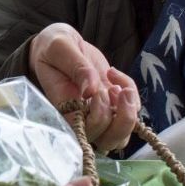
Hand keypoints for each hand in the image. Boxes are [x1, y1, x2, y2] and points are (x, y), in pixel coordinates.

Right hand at [29, 23, 140, 151]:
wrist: (62, 45)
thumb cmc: (53, 48)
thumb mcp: (59, 48)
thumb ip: (75, 66)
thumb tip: (91, 90)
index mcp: (64, 110)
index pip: (85, 133)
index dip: (98, 120)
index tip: (97, 91)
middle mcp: (83, 118)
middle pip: (109, 140)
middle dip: (121, 120)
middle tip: (114, 89)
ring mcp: (100, 113)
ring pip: (122, 135)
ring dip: (129, 113)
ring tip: (122, 88)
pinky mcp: (112, 103)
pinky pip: (132, 109)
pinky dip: (131, 92)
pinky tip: (113, 74)